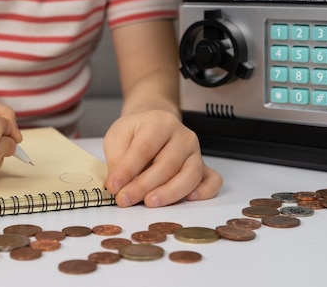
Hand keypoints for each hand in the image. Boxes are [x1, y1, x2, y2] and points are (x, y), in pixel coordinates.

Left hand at [102, 109, 221, 206]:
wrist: (154, 125)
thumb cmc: (136, 132)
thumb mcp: (118, 136)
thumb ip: (117, 159)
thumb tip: (116, 186)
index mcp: (160, 122)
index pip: (144, 148)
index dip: (128, 170)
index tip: (113, 187)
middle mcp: (183, 136)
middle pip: (167, 164)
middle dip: (144, 186)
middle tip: (125, 200)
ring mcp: (196, 152)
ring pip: (190, 175)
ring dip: (170, 193)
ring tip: (149, 203)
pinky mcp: (204, 167)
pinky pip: (212, 180)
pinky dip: (205, 191)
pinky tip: (189, 198)